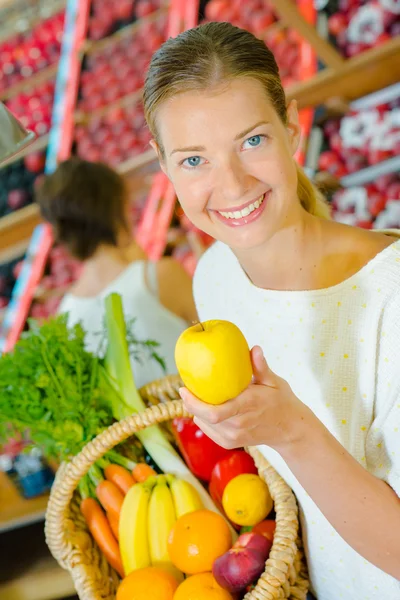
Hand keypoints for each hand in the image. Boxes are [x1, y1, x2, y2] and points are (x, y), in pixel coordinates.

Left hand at [179, 346, 310, 450]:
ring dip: (196, 411)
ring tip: (196, 396)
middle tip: (184, 390)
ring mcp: (234, 437)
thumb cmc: (281, 401)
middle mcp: (238, 424)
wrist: (289, 429)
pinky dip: (203, 420)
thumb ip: (261, 367)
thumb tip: (254, 348)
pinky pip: (209, 431)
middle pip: (204, 418)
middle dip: (190, 404)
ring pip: (204, 424)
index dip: (194, 403)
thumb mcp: (274, 382)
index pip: (214, 412)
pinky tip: (205, 409)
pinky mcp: (231, 443)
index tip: (183, 389)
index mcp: (247, 406)